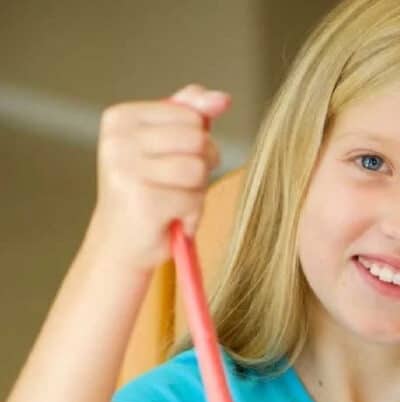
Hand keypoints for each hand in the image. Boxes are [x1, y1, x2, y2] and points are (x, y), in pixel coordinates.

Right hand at [89, 83, 230, 271]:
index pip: (190, 115)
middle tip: (175, 188)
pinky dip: (192, 215)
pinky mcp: (144, 201)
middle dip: (200, 167)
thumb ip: (189, 115)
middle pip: (197, 139)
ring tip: (173, 205)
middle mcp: (119, 140)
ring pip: (198, 168)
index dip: (196, 144)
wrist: (119, 247)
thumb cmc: (146, 196)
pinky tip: (170, 222)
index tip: (170, 164)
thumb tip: (223, 98)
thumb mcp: (163, 148)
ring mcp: (128, 170)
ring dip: (196, 193)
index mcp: (121, 118)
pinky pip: (194, 199)